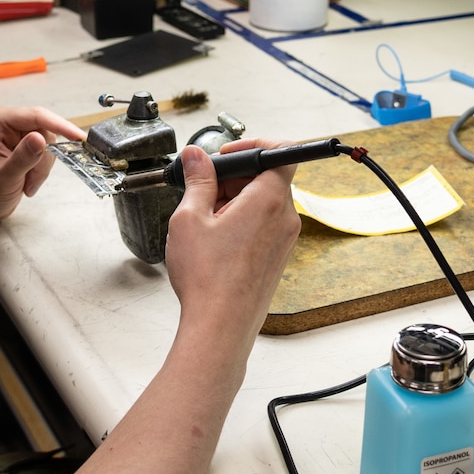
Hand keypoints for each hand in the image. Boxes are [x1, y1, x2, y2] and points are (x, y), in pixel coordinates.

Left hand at [0, 106, 85, 230]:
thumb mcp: (4, 177)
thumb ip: (23, 157)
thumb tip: (41, 138)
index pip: (35, 116)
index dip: (59, 126)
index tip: (78, 137)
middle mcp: (5, 123)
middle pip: (44, 130)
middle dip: (43, 158)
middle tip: (33, 179)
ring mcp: (14, 134)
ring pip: (48, 143)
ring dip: (41, 167)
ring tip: (27, 183)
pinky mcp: (22, 145)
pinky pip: (45, 152)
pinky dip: (40, 170)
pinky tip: (27, 181)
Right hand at [163, 141, 302, 348]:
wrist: (220, 327)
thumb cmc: (208, 280)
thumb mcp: (189, 218)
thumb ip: (197, 181)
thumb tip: (197, 157)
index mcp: (268, 200)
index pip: (281, 153)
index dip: (254, 146)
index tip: (227, 154)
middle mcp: (284, 218)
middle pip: (268, 178)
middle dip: (235, 176)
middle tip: (204, 188)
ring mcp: (284, 240)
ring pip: (264, 202)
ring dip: (236, 200)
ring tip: (205, 220)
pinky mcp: (278, 257)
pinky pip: (264, 225)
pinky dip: (242, 221)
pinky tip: (215, 239)